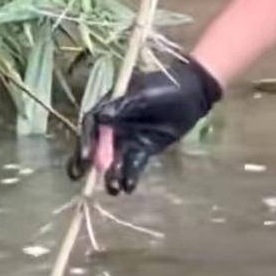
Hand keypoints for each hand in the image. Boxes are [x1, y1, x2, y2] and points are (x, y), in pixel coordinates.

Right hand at [66, 55, 222, 194]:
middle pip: (97, 145)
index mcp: (111, 105)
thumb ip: (122, 107)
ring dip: (111, 174)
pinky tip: (129, 187)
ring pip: (115, 159)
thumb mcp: (144, 94)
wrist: (194, 94)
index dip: (85, 140)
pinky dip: (130, 176)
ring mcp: (129, 137)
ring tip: (113, 188)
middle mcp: (115, 124)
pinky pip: (133, 164)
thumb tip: (100, 118)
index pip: (91, 124)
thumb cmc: (166, 87)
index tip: (86, 157)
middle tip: (81, 177)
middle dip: (90, 162)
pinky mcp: (143, 149)